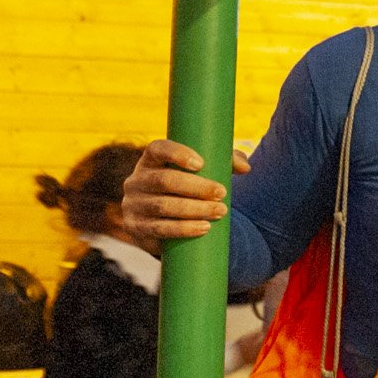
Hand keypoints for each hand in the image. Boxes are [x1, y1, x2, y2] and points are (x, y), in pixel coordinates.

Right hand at [120, 139, 251, 241]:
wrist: (165, 224)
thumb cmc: (189, 189)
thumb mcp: (203, 173)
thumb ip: (225, 162)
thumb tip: (245, 168)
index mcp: (151, 161)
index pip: (158, 149)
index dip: (177, 153)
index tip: (201, 164)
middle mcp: (137, 180)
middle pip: (165, 180)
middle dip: (196, 187)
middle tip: (222, 193)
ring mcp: (133, 204)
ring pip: (163, 205)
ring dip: (194, 209)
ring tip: (220, 211)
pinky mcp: (136, 227)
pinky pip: (159, 228)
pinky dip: (183, 228)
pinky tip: (203, 228)